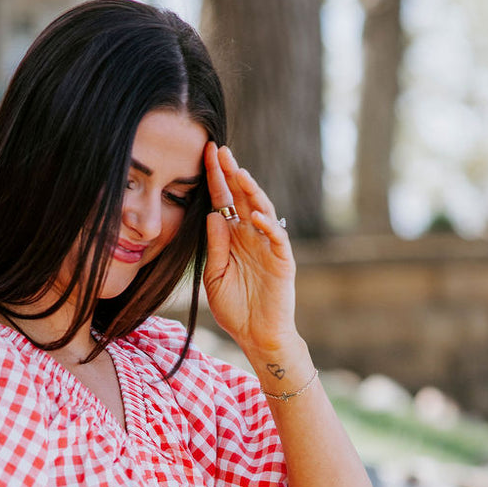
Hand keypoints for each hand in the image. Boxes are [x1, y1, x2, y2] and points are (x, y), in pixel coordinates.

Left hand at [202, 143, 298, 355]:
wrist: (256, 336)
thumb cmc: (235, 309)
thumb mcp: (214, 277)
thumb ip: (214, 247)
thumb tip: (211, 215)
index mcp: (232, 239)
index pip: (223, 202)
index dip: (215, 179)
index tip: (204, 155)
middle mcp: (251, 236)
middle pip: (241, 199)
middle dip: (232, 174)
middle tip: (220, 150)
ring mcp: (269, 247)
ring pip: (262, 211)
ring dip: (251, 191)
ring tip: (239, 173)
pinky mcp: (283, 261)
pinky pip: (278, 239)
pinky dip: (269, 226)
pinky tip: (256, 215)